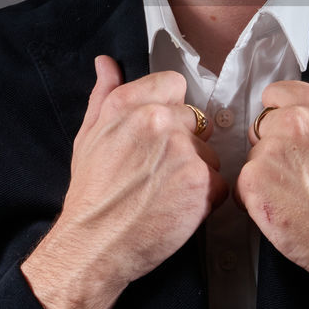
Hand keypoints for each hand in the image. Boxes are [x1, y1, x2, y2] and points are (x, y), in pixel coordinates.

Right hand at [22, 55, 227, 308]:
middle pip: (196, 122)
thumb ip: (104, 95)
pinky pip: (219, 184)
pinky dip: (205, 200)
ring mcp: (182, 149)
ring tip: (165, 196)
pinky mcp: (201, 181)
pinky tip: (178, 210)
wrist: (93, 245)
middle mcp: (157, 119)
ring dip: (196, 174)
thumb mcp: (88, 136)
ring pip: (209, 154)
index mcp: (129, 103)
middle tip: (157, 175)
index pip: (174, 85)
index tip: (159, 136)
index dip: (171, 111)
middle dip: (184, 147)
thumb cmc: (91, 194)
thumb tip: (106, 63)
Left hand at [235, 52, 308, 293]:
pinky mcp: (253, 185)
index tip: (300, 143)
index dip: (285, 118)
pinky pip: (242, 185)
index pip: (276, 95)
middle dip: (275, 147)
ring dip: (266, 174)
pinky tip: (282, 209)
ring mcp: (270, 153)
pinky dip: (256, 199)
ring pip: (253, 156)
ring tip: (295, 194)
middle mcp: (293, 123)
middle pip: (261, 126)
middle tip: (302, 173)